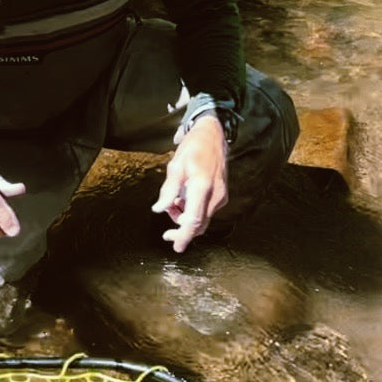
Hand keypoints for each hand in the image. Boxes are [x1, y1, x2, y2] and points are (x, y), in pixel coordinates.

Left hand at [152, 114, 228, 253]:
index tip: (176, 246)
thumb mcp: (175, 166)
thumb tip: (159, 209)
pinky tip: (184, 200)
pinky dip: (194, 211)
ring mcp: (221, 195)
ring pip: (202, 218)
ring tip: (173, 204)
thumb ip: (168, 190)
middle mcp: (215, 194)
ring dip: (186, 218)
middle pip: (199, 224)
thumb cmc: (193, 147)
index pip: (194, 220)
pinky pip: (207, 211)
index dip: (184, 236)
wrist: (213, 135)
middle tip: (167, 232)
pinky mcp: (222, 195)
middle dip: (182, 229)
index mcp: (202, 186)